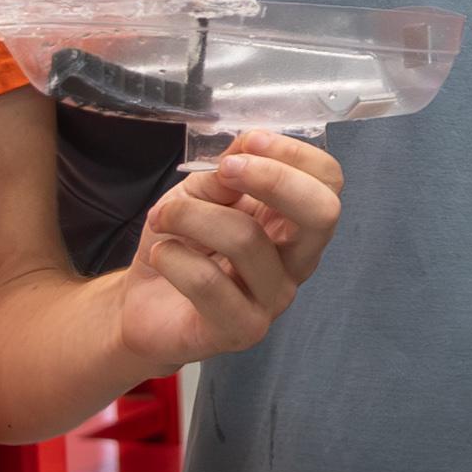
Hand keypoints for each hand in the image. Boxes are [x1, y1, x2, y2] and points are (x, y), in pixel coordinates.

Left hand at [113, 132, 343, 367]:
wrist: (143, 304)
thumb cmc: (181, 246)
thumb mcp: (198, 194)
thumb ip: (225, 173)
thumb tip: (245, 150)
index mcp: (293, 223)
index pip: (328, 182)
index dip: (294, 154)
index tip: (249, 142)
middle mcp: (296, 262)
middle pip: (322, 213)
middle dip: (273, 178)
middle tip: (224, 171)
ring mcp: (274, 299)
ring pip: (246, 240)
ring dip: (190, 215)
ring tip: (162, 218)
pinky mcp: (242, 330)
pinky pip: (207, 282)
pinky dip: (172, 257)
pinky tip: (162, 257)